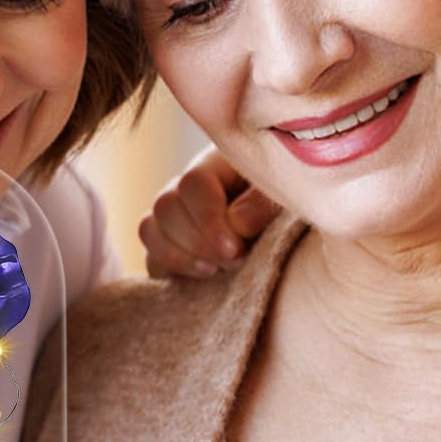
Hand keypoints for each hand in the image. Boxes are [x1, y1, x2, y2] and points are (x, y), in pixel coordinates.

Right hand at [140, 146, 278, 278]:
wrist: (290, 236)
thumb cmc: (290, 208)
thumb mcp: (285, 198)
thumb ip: (263, 204)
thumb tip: (236, 222)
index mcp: (218, 166)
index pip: (193, 183)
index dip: (208, 218)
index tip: (234, 248)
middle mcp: (188, 189)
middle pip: (165, 206)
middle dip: (197, 241)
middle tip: (234, 261)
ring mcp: (174, 219)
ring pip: (150, 230)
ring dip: (180, 256)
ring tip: (215, 270)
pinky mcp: (169, 250)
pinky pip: (151, 257)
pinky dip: (173, 270)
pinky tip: (204, 276)